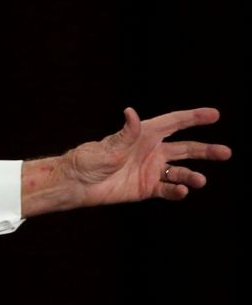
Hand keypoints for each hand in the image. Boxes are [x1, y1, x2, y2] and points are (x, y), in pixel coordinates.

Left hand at [22, 107, 231, 216]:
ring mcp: (150, 170)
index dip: (194, 118)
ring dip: (192, 176)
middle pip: (186, 149)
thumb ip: (126, 133)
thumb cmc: (89, 160)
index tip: (215, 114)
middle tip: (226, 153)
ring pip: (180, 171)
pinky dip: (177, 191)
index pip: (175, 123)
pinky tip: (183, 191)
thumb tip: (132, 112)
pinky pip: (167, 189)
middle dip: (207, 150)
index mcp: (145, 135)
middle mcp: (151, 151)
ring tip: (200, 181)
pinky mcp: (146, 187)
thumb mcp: (109, 147)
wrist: (77, 185)